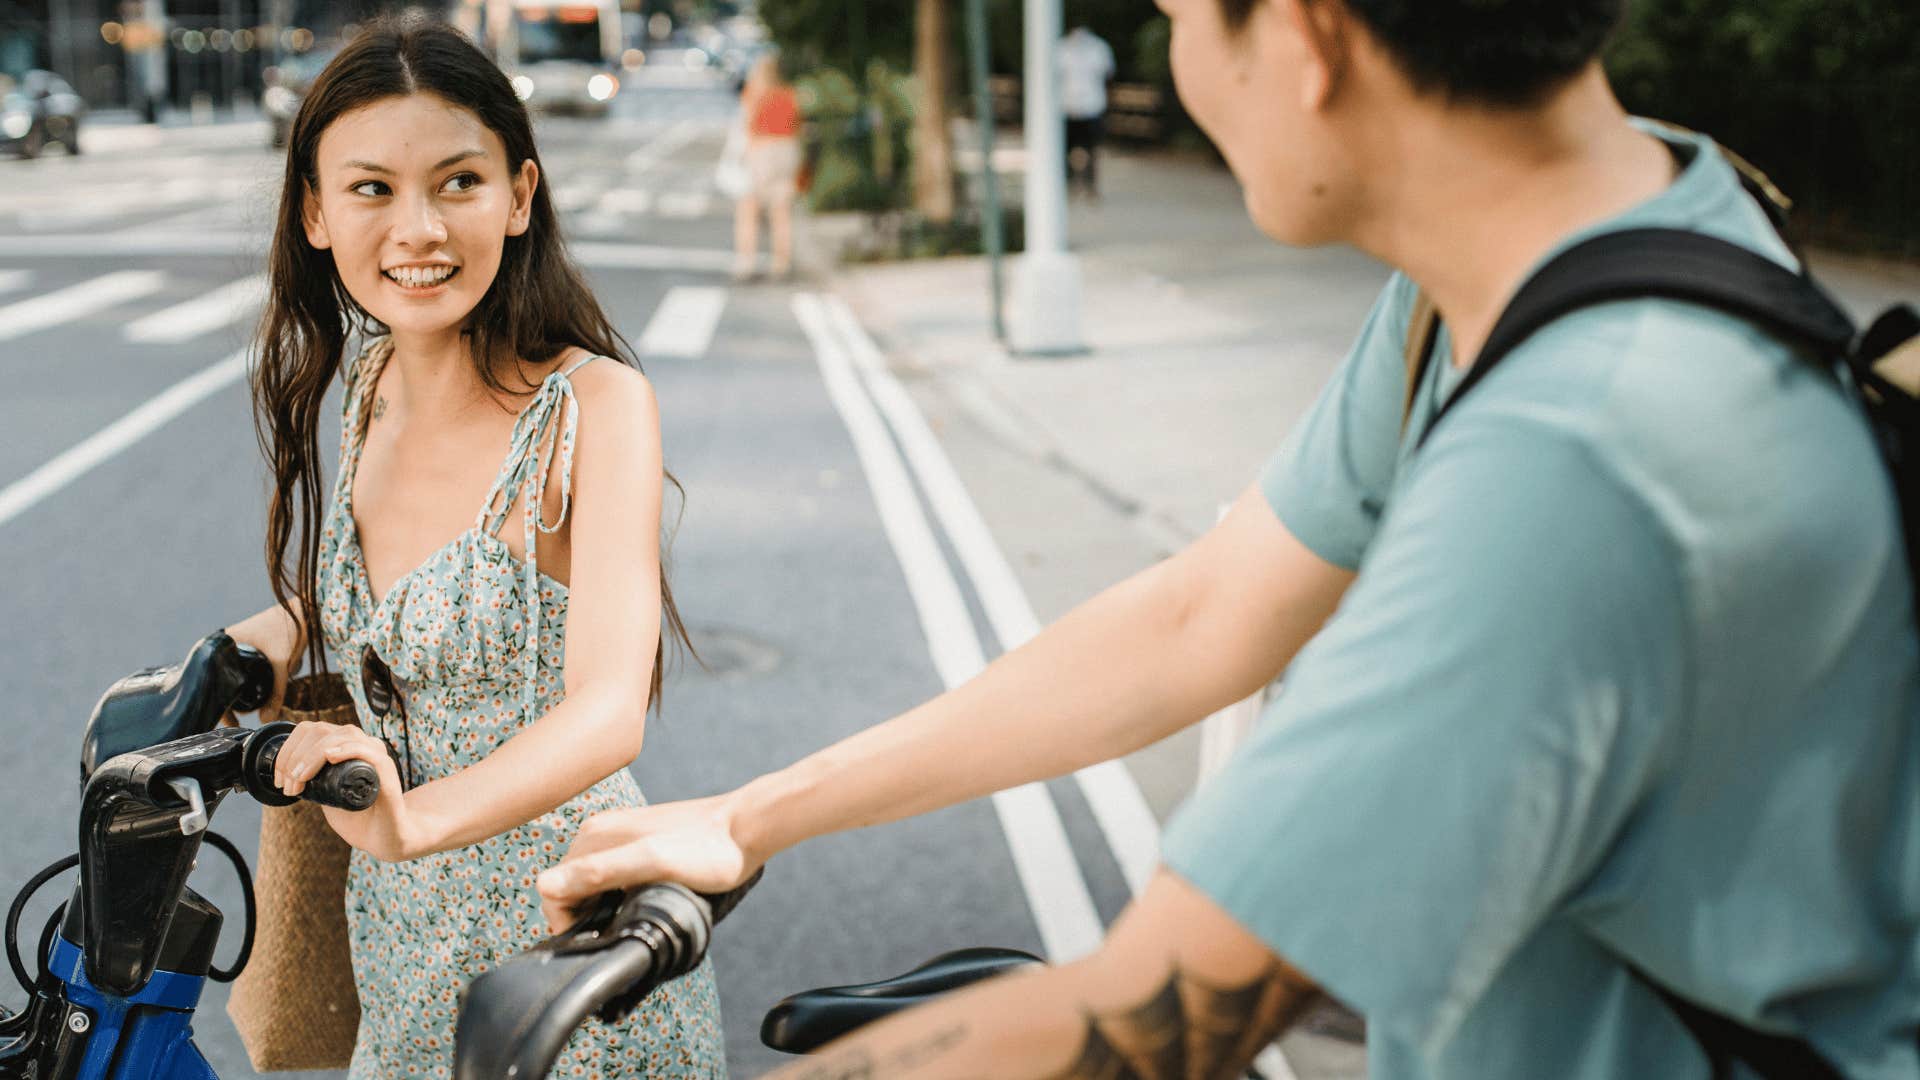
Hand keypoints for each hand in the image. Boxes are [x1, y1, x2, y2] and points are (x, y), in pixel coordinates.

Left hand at [273, 720, 425, 861]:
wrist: (383, 838)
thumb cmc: (358, 818)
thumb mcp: (325, 796)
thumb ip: (314, 782)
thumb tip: (289, 773)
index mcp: (347, 747)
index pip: (313, 730)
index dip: (289, 749)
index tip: (279, 777)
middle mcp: (363, 745)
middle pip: (322, 730)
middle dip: (295, 755)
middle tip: (287, 784)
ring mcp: (376, 755)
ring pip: (343, 735)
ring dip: (313, 755)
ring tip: (300, 779)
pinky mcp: (387, 770)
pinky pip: (368, 750)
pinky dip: (347, 749)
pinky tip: (331, 756)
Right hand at [536, 794, 755, 931]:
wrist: (745, 829)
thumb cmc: (707, 851)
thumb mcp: (651, 864)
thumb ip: (599, 873)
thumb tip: (547, 887)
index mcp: (595, 836)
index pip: (552, 888)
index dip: (566, 922)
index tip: (595, 940)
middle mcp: (601, 831)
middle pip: (570, 886)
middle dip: (584, 915)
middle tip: (618, 933)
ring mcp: (621, 835)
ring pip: (592, 881)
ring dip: (601, 906)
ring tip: (633, 918)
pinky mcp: (639, 841)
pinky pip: (613, 874)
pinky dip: (618, 894)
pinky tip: (643, 902)